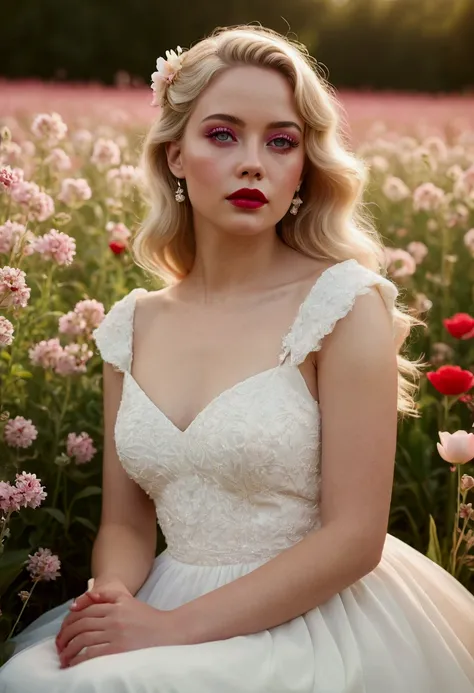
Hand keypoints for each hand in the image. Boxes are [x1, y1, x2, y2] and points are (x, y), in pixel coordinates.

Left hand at [55, 587, 188, 667]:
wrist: (168, 632)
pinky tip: (74, 663)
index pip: (85, 611)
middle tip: (59, 645)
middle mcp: (114, 619)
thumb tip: (83, 598)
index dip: (70, 621)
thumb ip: (107, 596)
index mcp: (115, 606)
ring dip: (69, 649)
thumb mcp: (128, 601)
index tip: (62, 630)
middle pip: (82, 625)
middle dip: (66, 635)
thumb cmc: (147, 618)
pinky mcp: (118, 651)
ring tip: (63, 656)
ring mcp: (116, 635)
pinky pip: (92, 654)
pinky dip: (79, 659)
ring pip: (84, 640)